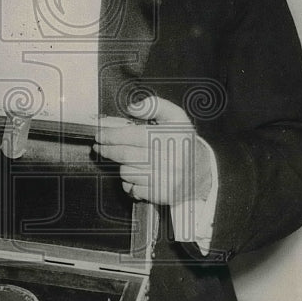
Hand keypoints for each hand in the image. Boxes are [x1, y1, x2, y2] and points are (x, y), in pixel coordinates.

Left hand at [94, 96, 211, 205]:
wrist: (201, 171)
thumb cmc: (182, 142)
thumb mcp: (176, 117)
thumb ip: (155, 106)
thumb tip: (132, 108)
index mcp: (172, 136)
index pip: (133, 136)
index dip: (112, 135)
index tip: (100, 135)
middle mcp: (171, 158)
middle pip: (126, 155)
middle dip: (108, 150)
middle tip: (99, 147)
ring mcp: (167, 178)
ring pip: (127, 172)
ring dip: (121, 166)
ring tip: (127, 160)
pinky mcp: (162, 194)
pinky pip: (133, 188)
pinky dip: (129, 182)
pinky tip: (136, 174)